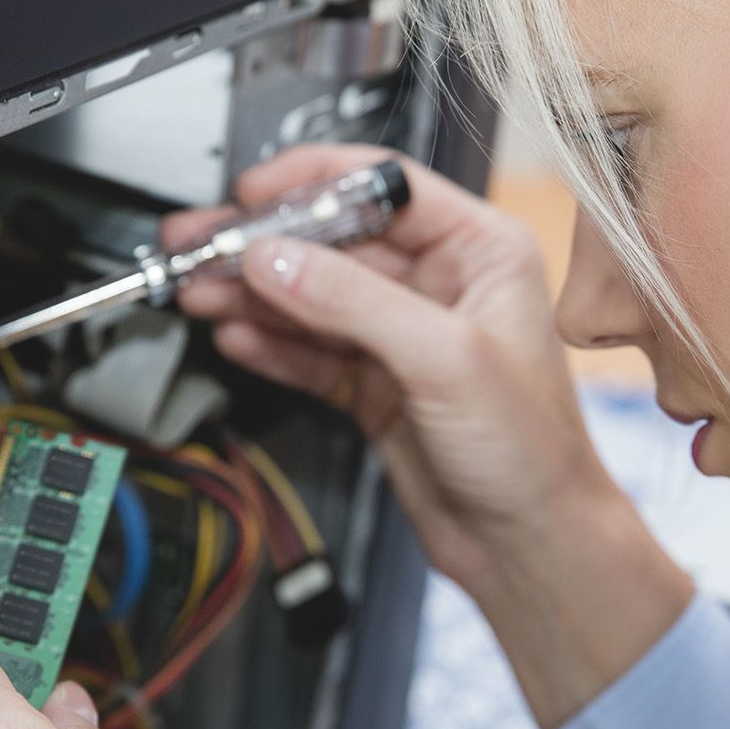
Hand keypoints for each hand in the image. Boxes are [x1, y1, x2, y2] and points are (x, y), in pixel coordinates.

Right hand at [170, 144, 611, 590]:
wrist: (529, 545)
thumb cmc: (532, 452)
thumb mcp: (445, 359)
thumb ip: (354, 301)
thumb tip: (275, 257)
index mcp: (480, 251)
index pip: (383, 187)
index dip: (312, 183)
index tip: (252, 193)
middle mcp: (441, 284)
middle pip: (333, 240)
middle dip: (262, 241)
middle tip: (200, 243)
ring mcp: (402, 336)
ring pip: (312, 295)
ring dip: (252, 292)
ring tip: (196, 289)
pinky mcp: (375, 385)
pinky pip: (309, 350)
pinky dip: (269, 343)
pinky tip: (234, 333)